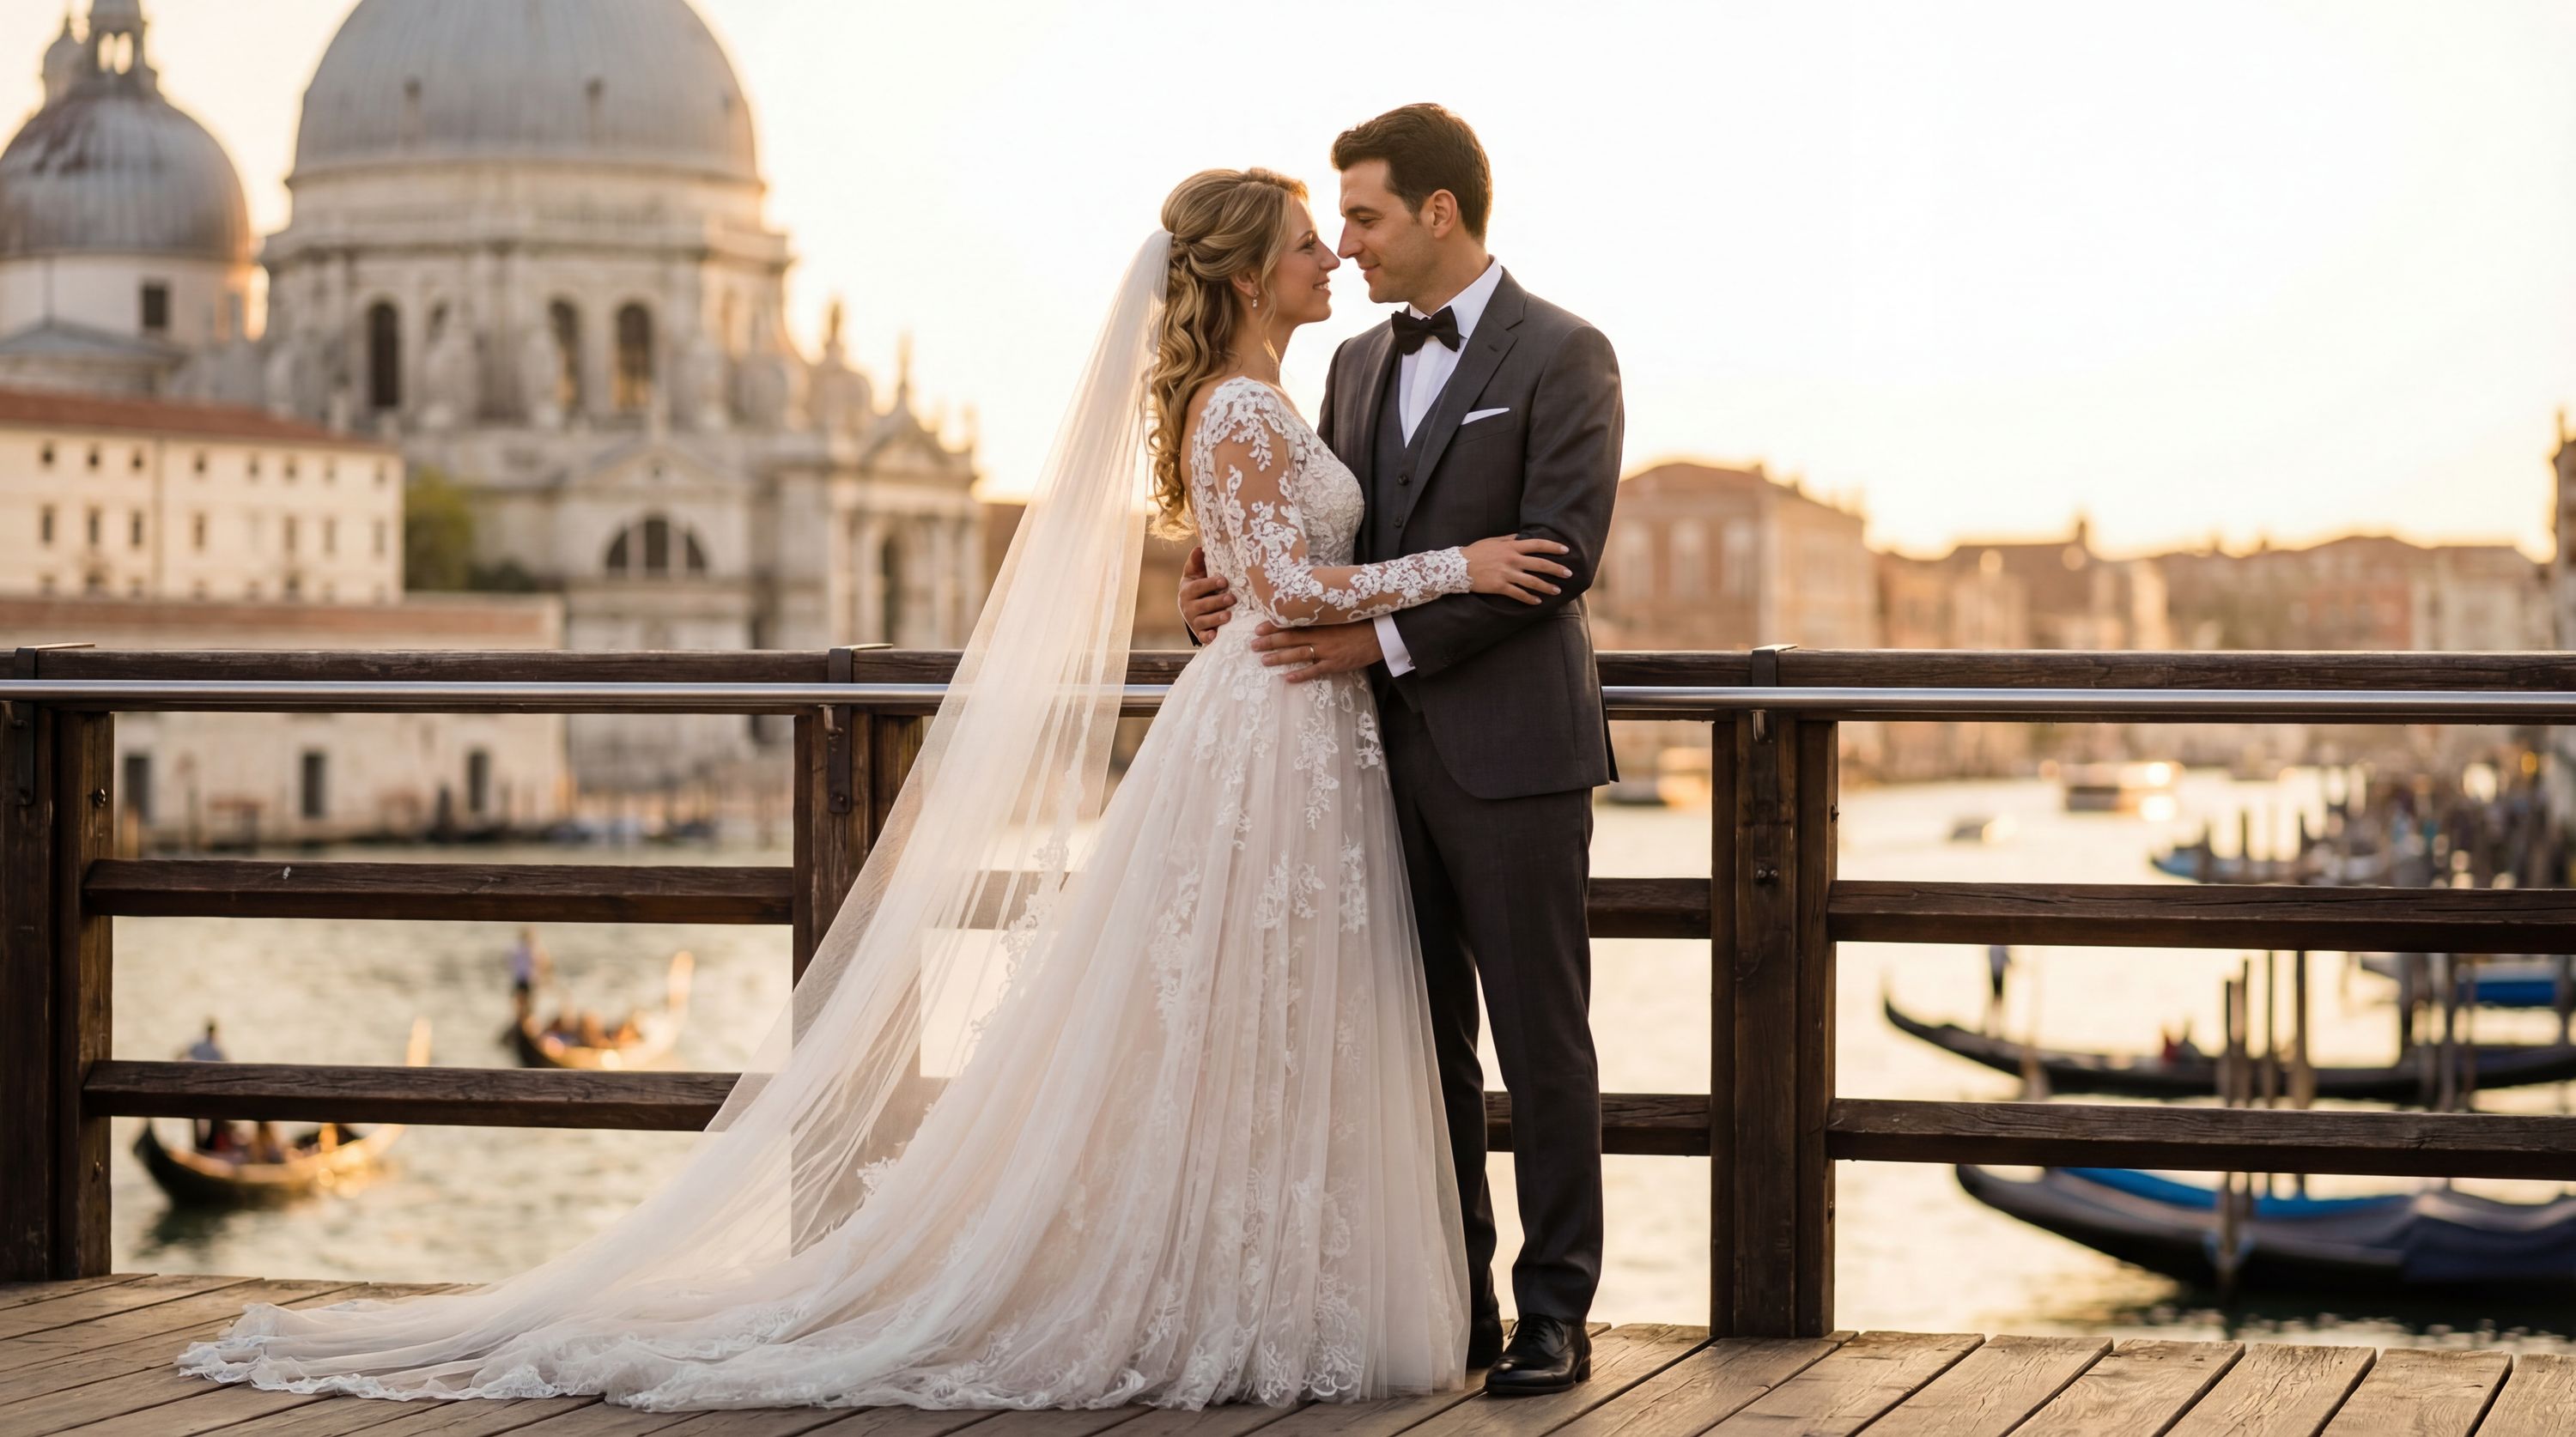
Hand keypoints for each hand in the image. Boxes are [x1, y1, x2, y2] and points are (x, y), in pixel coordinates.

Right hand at [1179, 546, 1235, 641]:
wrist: (1192, 608)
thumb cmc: (1198, 586)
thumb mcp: (1195, 573)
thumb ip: (1197, 561)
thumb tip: (1199, 547)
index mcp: (1187, 590)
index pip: (1197, 587)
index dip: (1210, 584)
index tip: (1224, 581)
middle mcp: (1188, 607)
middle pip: (1202, 605)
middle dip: (1217, 601)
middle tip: (1232, 598)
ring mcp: (1193, 621)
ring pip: (1204, 621)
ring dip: (1216, 619)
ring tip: (1229, 615)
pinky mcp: (1200, 633)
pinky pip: (1203, 637)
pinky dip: (1208, 637)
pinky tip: (1215, 636)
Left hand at [1250, 619, 1381, 684]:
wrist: (1381, 633)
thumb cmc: (1362, 619)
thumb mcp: (1340, 610)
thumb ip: (1324, 610)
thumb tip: (1307, 603)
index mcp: (1321, 620)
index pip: (1291, 622)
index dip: (1273, 626)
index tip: (1258, 628)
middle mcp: (1320, 635)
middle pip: (1289, 638)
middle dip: (1269, 642)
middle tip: (1253, 645)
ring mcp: (1327, 651)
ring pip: (1297, 654)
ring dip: (1279, 658)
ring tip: (1263, 660)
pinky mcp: (1335, 664)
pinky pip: (1314, 670)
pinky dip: (1300, 675)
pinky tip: (1287, 678)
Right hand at [1462, 535, 1572, 603]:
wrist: (1457, 567)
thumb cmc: (1475, 552)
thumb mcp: (1492, 541)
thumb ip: (1509, 539)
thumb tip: (1522, 536)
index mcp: (1511, 547)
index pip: (1537, 544)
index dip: (1553, 547)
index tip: (1565, 550)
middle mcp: (1512, 560)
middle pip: (1540, 564)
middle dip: (1556, 569)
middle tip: (1568, 574)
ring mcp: (1506, 574)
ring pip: (1532, 582)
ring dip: (1547, 587)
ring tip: (1557, 591)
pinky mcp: (1500, 587)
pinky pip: (1518, 594)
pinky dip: (1529, 599)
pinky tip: (1537, 602)